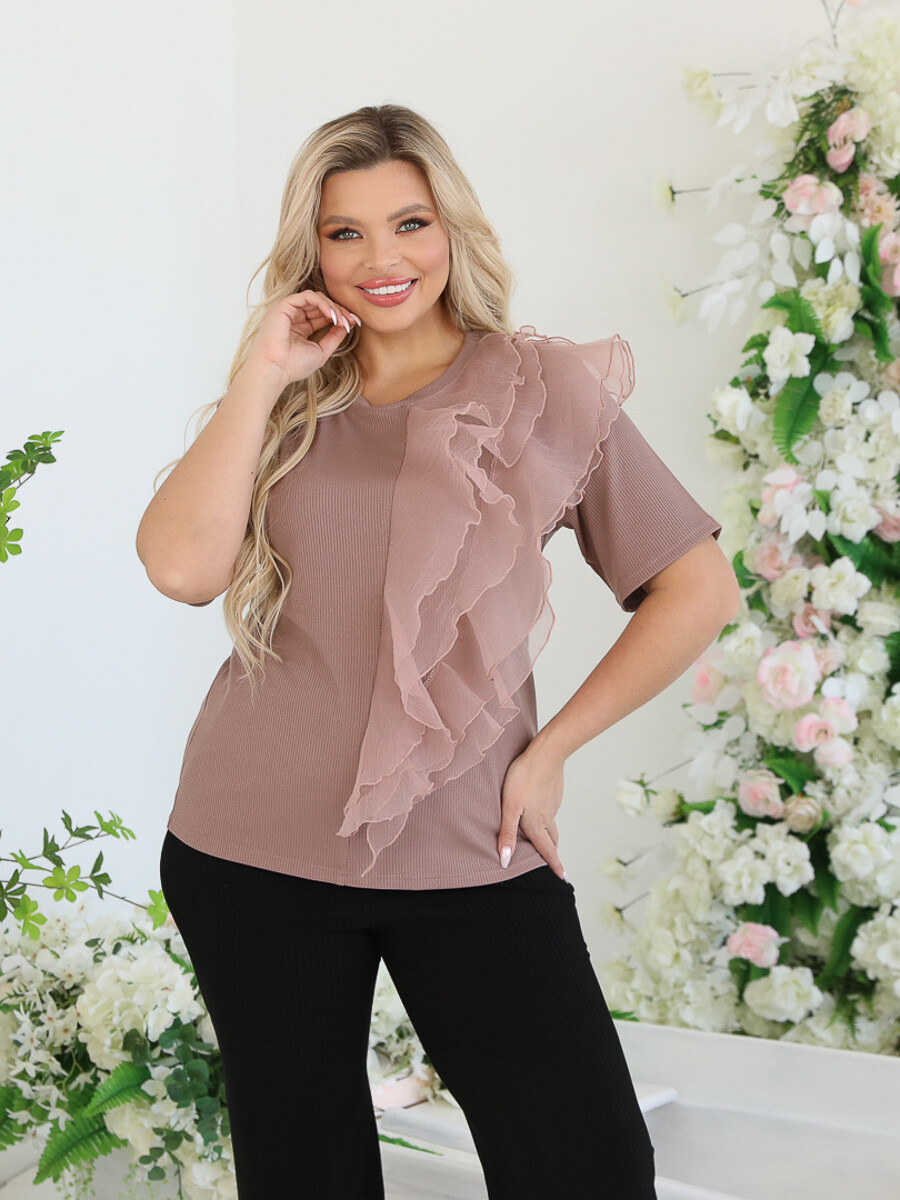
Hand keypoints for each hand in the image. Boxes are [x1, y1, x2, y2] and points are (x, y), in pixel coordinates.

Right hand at [248, 289, 361, 387]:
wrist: (276, 370)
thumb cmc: (293, 365)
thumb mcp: (321, 351)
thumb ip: (334, 337)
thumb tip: (347, 324)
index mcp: (300, 327)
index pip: (323, 315)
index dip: (340, 317)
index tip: (355, 323)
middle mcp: (294, 317)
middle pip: (322, 305)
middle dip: (340, 311)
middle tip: (352, 320)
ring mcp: (288, 310)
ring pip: (316, 299)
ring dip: (333, 308)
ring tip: (342, 320)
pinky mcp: (284, 305)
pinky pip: (308, 297)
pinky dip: (322, 304)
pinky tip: (331, 315)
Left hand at [498, 744, 567, 880]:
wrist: (546, 753)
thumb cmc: (524, 778)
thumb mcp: (510, 807)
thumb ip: (507, 833)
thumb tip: (505, 860)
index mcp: (536, 823)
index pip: (546, 850)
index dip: (554, 865)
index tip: (563, 878)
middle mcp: (547, 816)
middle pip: (551, 839)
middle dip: (553, 852)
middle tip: (555, 863)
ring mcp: (553, 803)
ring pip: (552, 824)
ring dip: (551, 835)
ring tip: (548, 840)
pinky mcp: (555, 791)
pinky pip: (552, 809)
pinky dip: (549, 817)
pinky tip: (542, 810)